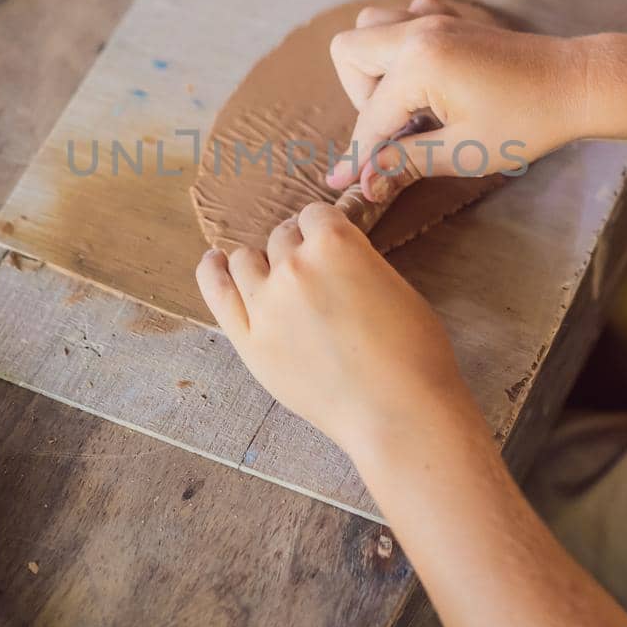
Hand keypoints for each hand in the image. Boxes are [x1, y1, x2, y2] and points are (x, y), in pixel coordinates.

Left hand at [195, 202, 480, 456]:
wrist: (397, 412)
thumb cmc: (412, 352)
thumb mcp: (393, 285)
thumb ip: (356, 264)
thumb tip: (336, 262)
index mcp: (335, 244)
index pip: (314, 215)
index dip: (322, 228)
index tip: (325, 240)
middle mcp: (293, 266)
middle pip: (281, 237)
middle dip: (296, 247)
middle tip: (311, 270)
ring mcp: (265, 304)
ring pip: (246, 260)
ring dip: (262, 262)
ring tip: (272, 275)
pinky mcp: (249, 341)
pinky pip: (218, 292)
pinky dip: (213, 272)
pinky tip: (215, 262)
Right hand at [327, 0, 590, 199]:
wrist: (577, 84)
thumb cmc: (528, 121)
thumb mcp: (464, 152)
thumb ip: (406, 162)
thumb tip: (365, 182)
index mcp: (420, 63)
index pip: (371, 116)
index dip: (358, 155)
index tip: (342, 181)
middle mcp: (419, 30)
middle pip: (349, 52)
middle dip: (360, 97)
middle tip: (395, 129)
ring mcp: (435, 16)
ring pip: (371, 26)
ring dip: (374, 66)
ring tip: (407, 102)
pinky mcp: (452, 15)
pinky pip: (405, 14)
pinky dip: (402, 39)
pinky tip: (426, 70)